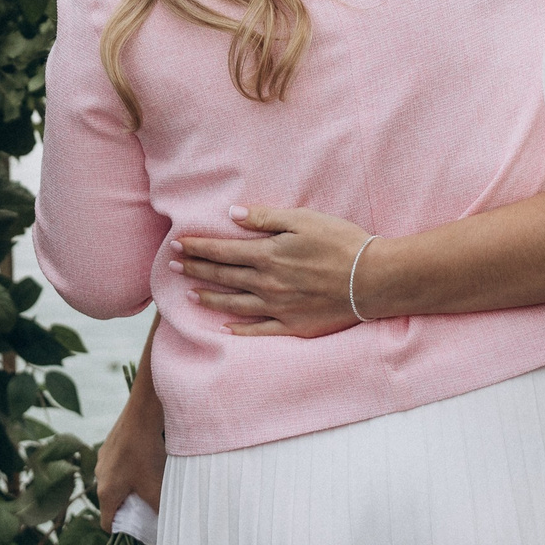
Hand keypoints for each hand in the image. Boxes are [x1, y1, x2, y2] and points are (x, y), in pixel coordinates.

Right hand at [94, 378, 165, 531]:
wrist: (140, 416)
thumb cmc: (146, 455)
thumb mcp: (155, 488)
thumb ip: (158, 511)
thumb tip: (164, 527)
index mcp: (106, 492)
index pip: (107, 523)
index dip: (122, 530)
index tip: (139, 528)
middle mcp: (99, 476)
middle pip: (112, 502)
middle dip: (130, 507)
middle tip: (149, 504)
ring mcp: (103, 459)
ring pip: (115, 482)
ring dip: (131, 486)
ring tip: (150, 480)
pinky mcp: (109, 445)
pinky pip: (118, 465)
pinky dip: (130, 469)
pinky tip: (147, 460)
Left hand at [170, 204, 381, 337]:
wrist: (374, 279)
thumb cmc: (342, 243)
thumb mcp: (304, 220)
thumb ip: (266, 218)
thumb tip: (233, 213)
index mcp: (267, 254)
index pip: (222, 250)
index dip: (197, 247)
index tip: (176, 244)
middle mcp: (267, 283)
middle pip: (222, 276)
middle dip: (194, 269)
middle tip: (171, 265)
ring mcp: (278, 308)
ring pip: (233, 304)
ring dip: (208, 298)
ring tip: (188, 295)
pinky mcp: (293, 326)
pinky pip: (258, 331)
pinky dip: (238, 330)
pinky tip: (224, 328)